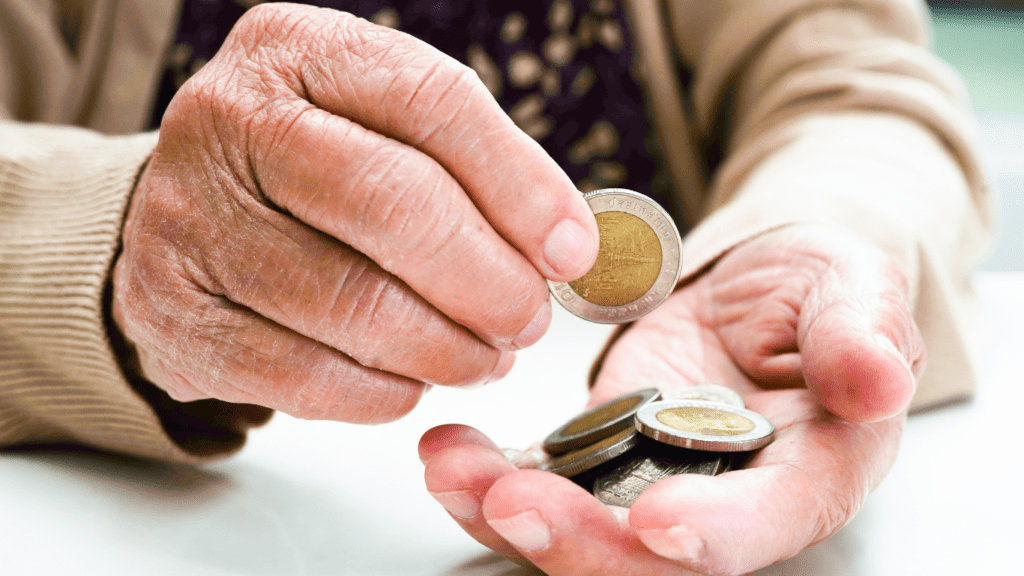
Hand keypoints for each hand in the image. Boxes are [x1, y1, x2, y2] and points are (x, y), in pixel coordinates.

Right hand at [111, 4, 597, 422]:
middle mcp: (229, 120)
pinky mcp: (170, 312)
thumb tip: (568, 248)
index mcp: (297, 50)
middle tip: (529, 320)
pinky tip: (413, 382)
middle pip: (392, 203)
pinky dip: (381, 392)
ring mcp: (188, 217)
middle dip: (487, 280)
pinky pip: (302, 376)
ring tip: (485, 356)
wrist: (182, 216)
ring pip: (351, 302)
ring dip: (445, 349)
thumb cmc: (310, 173)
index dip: (519, 185)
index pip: (431, 100)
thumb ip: (477, 170)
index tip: (571, 250)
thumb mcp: (382, 128)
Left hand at [420, 225, 922, 573]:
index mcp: (809, 472)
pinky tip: (448, 448)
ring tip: (452, 469)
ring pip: (579, 527)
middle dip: (579, 541)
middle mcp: (724, 499)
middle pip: (652, 556)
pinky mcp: (601, 454)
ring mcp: (653, 480)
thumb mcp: (854, 290)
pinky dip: (488, 474)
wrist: (761, 288)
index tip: (656, 520)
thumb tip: (877, 382)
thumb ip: (862, 335)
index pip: (767, 522)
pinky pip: (541, 479)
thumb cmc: (818, 289)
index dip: (715, 533)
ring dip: (507, 511)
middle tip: (512, 500)